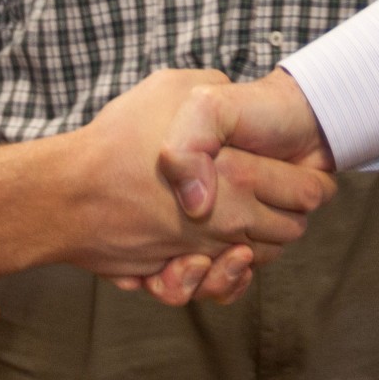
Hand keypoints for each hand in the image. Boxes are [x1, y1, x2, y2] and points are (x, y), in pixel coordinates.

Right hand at [61, 69, 334, 287]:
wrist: (64, 196)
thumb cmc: (117, 141)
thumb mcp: (174, 89)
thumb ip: (214, 90)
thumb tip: (231, 96)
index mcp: (240, 176)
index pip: (307, 192)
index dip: (314, 182)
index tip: (309, 172)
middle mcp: (228, 223)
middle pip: (287, 233)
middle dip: (290, 217)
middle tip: (283, 199)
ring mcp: (200, 254)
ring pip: (250, 265)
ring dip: (254, 248)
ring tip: (246, 225)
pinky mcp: (171, 276)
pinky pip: (209, 289)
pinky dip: (215, 280)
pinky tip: (212, 258)